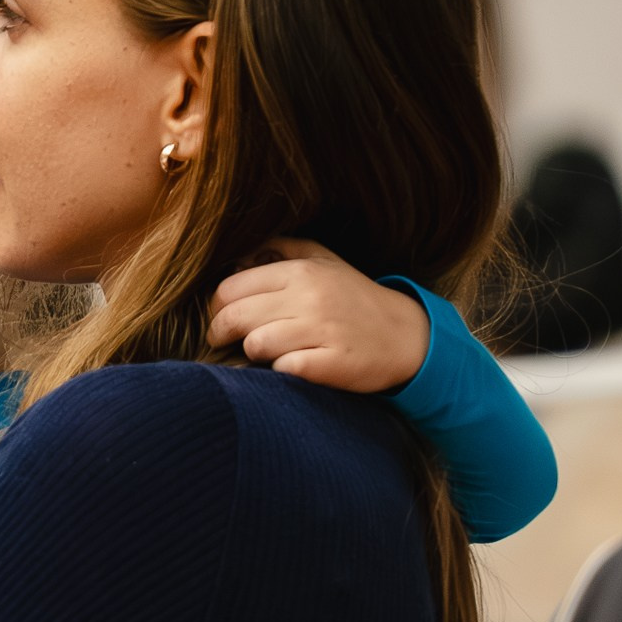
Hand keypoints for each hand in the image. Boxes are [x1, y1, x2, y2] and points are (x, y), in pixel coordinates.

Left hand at [208, 239, 429, 392]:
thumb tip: (238, 255)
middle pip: (234, 317)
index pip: (230, 288)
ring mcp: (322, 331)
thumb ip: (280, 249)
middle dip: (220, 332)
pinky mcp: (331, 363)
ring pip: (255, 345)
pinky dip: (279, 372)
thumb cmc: (354, 298)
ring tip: (265, 351)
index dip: (215, 307)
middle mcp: (309, 298)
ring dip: (253, 353)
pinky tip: (290, 365)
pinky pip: (283, 370)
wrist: (406, 336)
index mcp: (301, 271)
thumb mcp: (323, 260)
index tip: (219, 317)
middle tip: (222, 339)